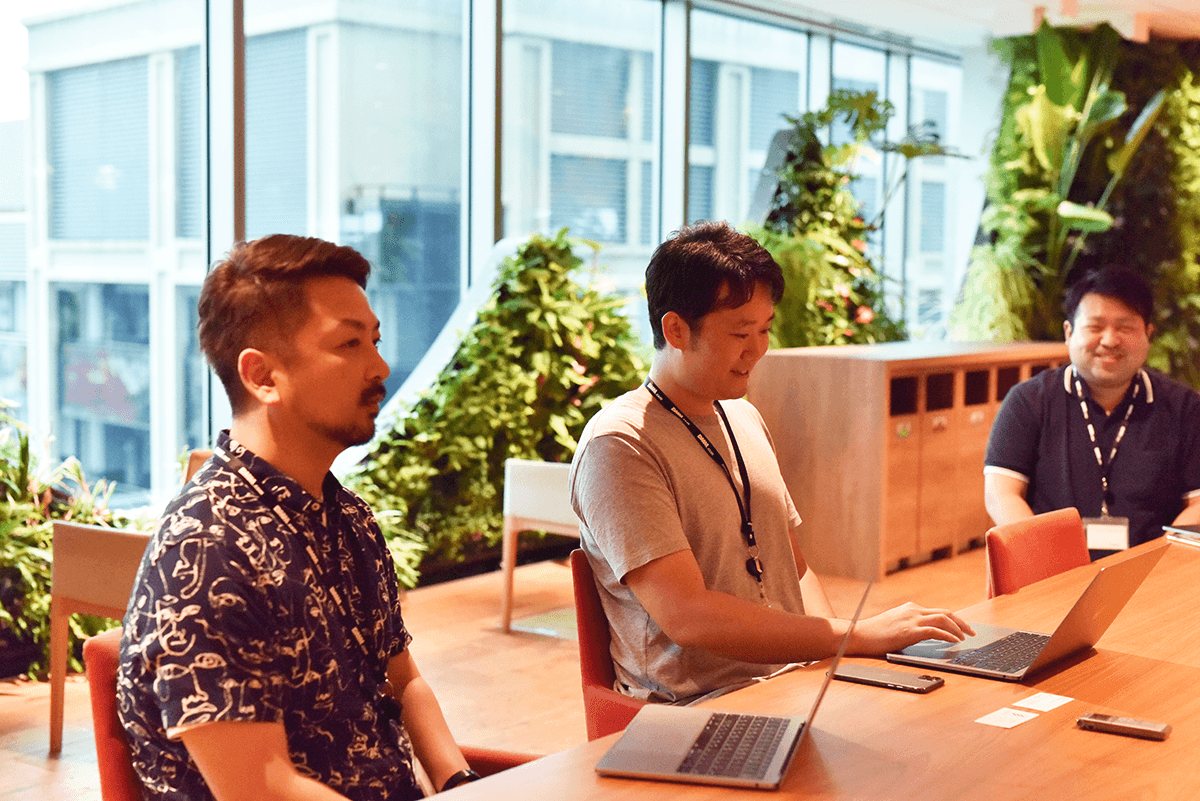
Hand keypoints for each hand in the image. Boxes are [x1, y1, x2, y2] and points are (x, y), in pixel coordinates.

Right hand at [848, 603, 975, 654]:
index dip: (954, 620)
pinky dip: (948, 636)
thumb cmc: (874, 634)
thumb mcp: (895, 625)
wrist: (859, 635)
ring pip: (944, 619)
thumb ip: (910, 626)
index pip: (937, 612)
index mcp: (910, 608)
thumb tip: (926, 635)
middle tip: (972, 632)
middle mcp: (913, 610)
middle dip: (962, 622)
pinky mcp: (910, 631)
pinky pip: (935, 631)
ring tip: (966, 638)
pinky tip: (955, 642)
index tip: (962, 628)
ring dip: (959, 628)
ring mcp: (912, 620)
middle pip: (945, 613)